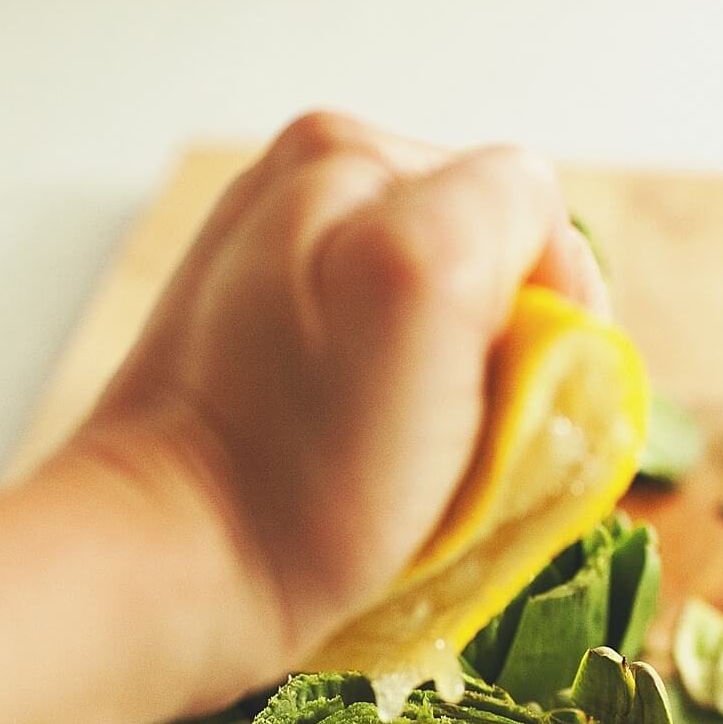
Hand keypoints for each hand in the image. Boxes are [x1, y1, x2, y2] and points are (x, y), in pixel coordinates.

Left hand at [54, 111, 607, 707]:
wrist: (174, 568)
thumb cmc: (309, 460)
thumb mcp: (429, 271)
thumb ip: (505, 203)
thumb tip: (535, 251)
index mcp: (349, 155)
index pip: (526, 210)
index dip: (548, 313)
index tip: (512, 405)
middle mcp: (302, 192)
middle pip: (480, 262)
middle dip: (495, 346)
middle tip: (458, 441)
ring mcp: (272, 270)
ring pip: (434, 318)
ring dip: (452, 388)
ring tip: (409, 461)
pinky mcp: (254, 352)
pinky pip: (376, 364)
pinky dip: (398, 414)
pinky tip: (364, 464)